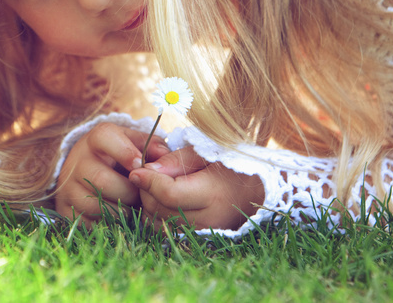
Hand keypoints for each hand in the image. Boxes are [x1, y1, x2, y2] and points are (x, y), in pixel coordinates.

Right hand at [55, 122, 169, 225]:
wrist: (88, 173)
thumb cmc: (121, 158)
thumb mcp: (135, 145)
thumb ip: (153, 146)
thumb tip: (164, 156)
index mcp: (95, 140)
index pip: (104, 137)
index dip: (124, 151)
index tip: (140, 165)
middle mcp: (77, 161)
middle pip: (101, 180)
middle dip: (128, 192)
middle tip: (140, 196)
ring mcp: (68, 187)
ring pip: (96, 205)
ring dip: (121, 211)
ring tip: (131, 208)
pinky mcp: (65, 210)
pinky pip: (89, 224)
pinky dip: (109, 225)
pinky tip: (117, 218)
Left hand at [128, 146, 264, 230]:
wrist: (257, 190)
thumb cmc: (230, 165)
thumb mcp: (206, 153)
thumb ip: (176, 160)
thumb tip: (146, 169)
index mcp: (212, 194)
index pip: (169, 194)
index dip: (149, 181)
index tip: (136, 169)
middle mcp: (208, 219)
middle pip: (160, 210)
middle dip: (146, 191)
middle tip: (146, 174)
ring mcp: (203, 234)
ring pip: (159, 225)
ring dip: (149, 206)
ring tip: (153, 187)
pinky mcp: (199, 240)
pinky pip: (166, 233)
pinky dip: (157, 219)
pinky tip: (160, 202)